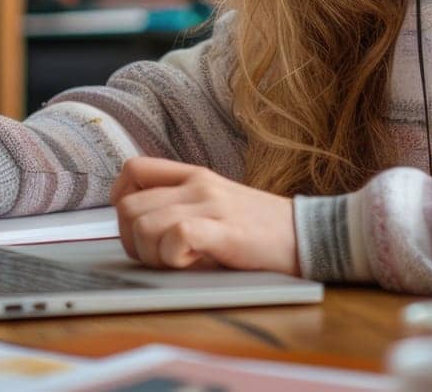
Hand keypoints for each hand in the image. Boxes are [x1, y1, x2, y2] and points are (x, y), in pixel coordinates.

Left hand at [111, 157, 298, 275]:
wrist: (311, 235)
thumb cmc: (263, 230)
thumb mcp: (217, 206)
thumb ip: (182, 206)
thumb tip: (139, 228)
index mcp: (194, 175)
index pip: (133, 169)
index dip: (120, 200)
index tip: (135, 227)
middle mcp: (198, 185)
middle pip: (129, 206)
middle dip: (133, 241)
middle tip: (160, 257)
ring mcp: (211, 205)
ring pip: (144, 224)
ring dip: (152, 253)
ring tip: (181, 260)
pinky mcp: (224, 230)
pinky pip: (176, 236)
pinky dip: (175, 257)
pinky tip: (195, 261)